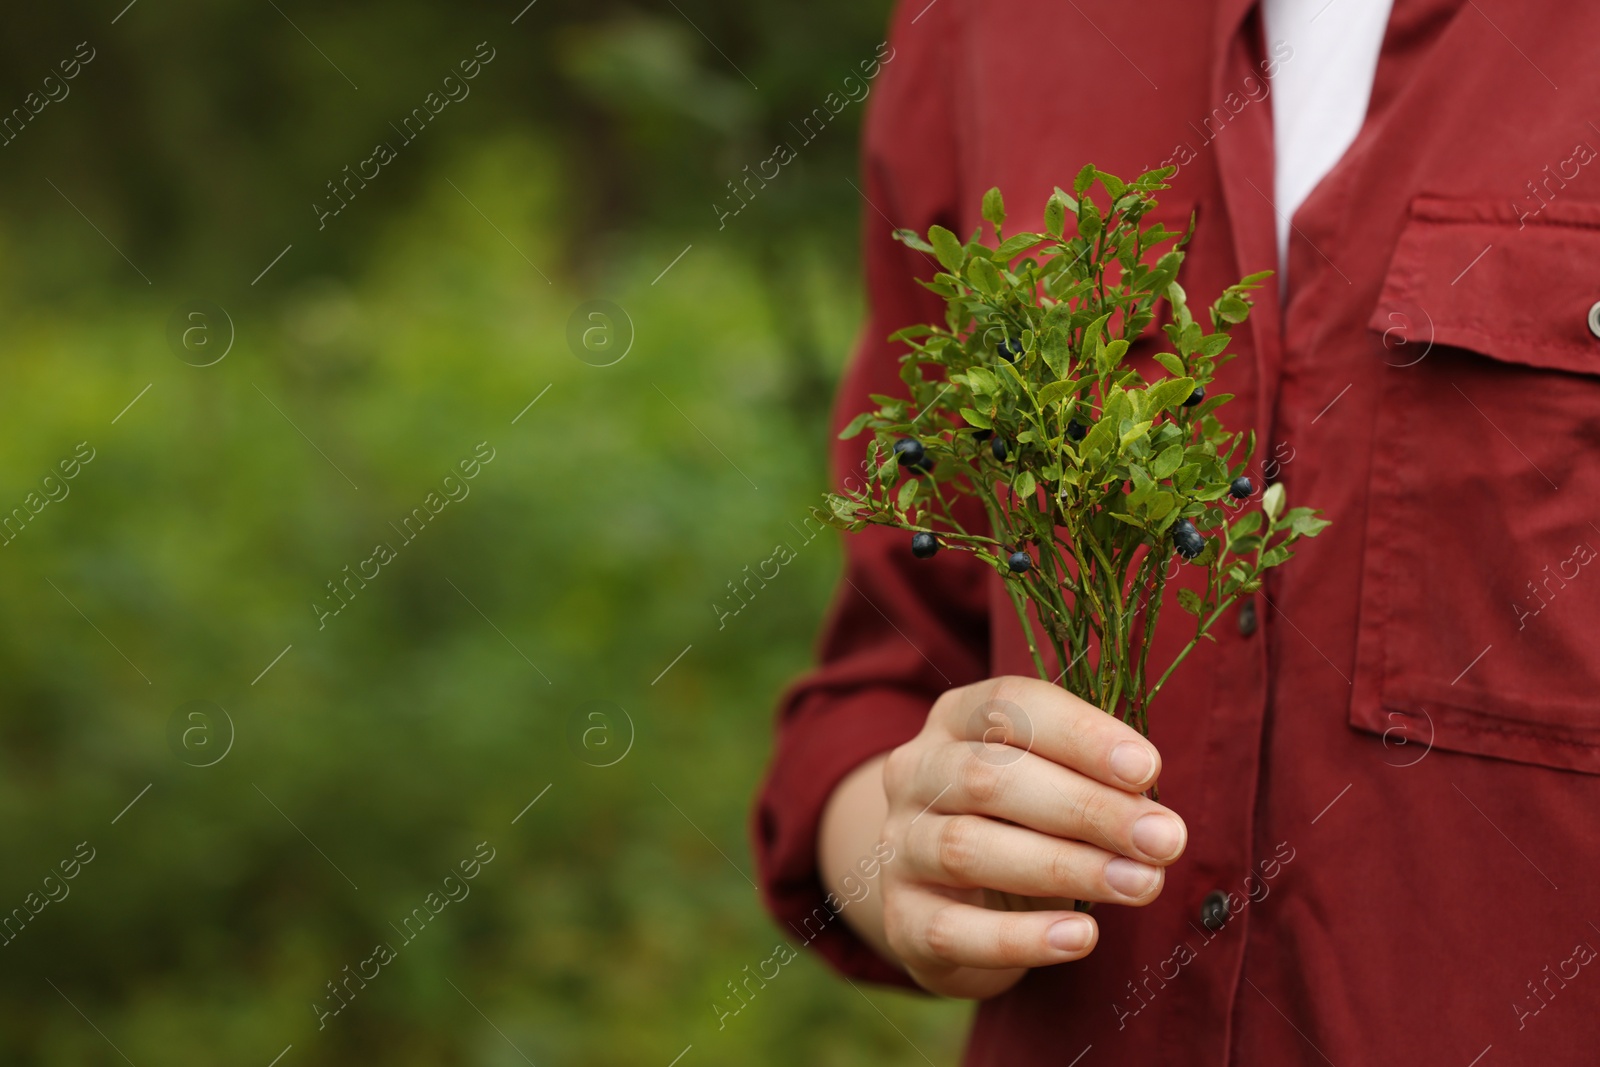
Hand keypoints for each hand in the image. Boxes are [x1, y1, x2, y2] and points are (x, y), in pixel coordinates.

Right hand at [877, 675, 1185, 997]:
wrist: (944, 901)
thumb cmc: (1018, 824)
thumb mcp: (1049, 783)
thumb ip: (1094, 783)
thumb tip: (1155, 817)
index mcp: (955, 719)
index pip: (1010, 707)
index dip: (1080, 734)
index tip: (1148, 769)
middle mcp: (915, 772)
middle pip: (990, 778)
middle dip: (1087, 807)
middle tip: (1164, 839)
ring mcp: (899, 846)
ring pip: (969, 848)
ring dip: (1065, 867)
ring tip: (1140, 885)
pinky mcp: (902, 919)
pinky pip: (954, 930)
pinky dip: (1021, 937)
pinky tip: (1081, 938)